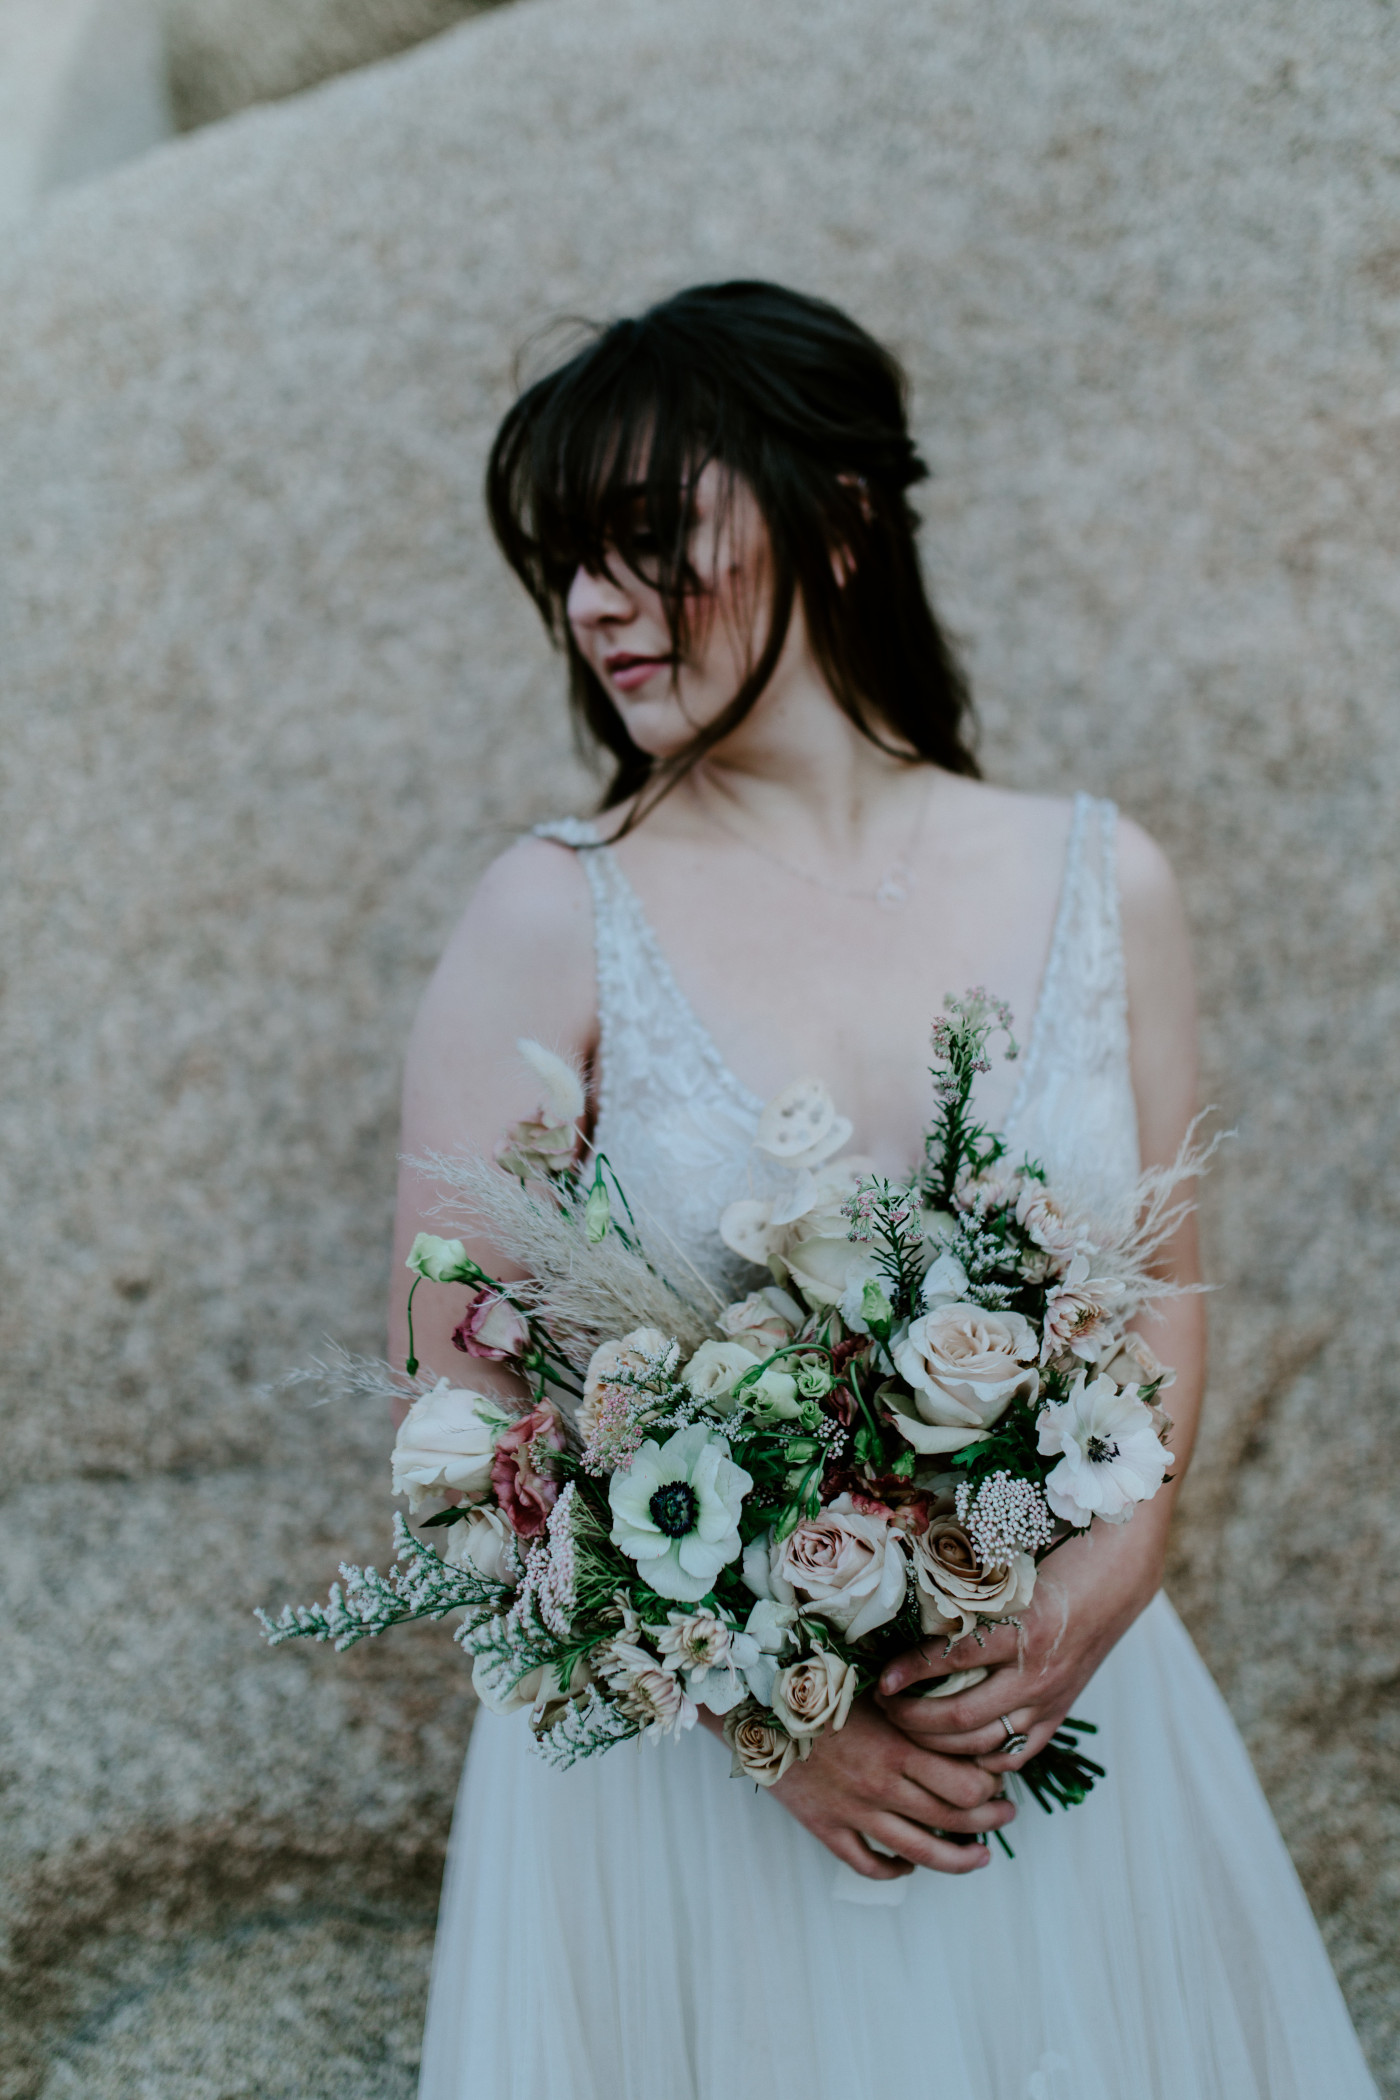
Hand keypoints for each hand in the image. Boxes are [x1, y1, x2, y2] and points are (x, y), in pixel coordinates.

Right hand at [762, 1695, 1015, 1879]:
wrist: (756, 1702)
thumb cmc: (820, 1684)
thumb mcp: (875, 1688)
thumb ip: (915, 1708)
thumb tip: (959, 1711)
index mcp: (897, 1747)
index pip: (964, 1785)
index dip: (990, 1787)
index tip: (999, 1779)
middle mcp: (880, 1785)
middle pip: (952, 1822)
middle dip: (989, 1822)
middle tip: (1006, 1816)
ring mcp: (853, 1811)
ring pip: (919, 1852)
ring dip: (958, 1859)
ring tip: (980, 1857)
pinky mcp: (825, 1827)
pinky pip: (868, 1863)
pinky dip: (895, 1870)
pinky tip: (909, 1864)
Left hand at [875, 1520, 1162, 1771]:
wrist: (1117, 1575)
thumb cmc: (1059, 1559)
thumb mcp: (1011, 1568)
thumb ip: (969, 1587)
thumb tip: (914, 1596)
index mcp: (1021, 1629)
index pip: (952, 1659)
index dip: (910, 1672)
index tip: (880, 1680)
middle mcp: (1035, 1673)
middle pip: (960, 1716)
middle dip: (913, 1718)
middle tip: (884, 1706)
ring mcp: (1049, 1699)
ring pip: (983, 1742)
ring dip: (938, 1742)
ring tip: (907, 1726)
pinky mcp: (1058, 1711)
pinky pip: (1016, 1751)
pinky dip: (982, 1757)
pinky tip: (957, 1748)